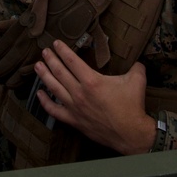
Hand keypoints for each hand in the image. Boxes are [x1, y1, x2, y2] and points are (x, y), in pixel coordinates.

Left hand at [33, 39, 156, 154]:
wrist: (131, 133)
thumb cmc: (132, 106)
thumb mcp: (137, 80)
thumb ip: (136, 67)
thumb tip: (138, 62)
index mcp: (92, 81)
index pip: (72, 61)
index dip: (63, 51)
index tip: (56, 43)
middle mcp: (80, 93)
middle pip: (60, 72)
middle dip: (51, 60)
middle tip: (44, 52)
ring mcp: (75, 107)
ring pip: (54, 88)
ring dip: (44, 76)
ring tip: (38, 66)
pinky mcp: (74, 120)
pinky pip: (54, 110)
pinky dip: (45, 102)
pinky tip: (39, 94)